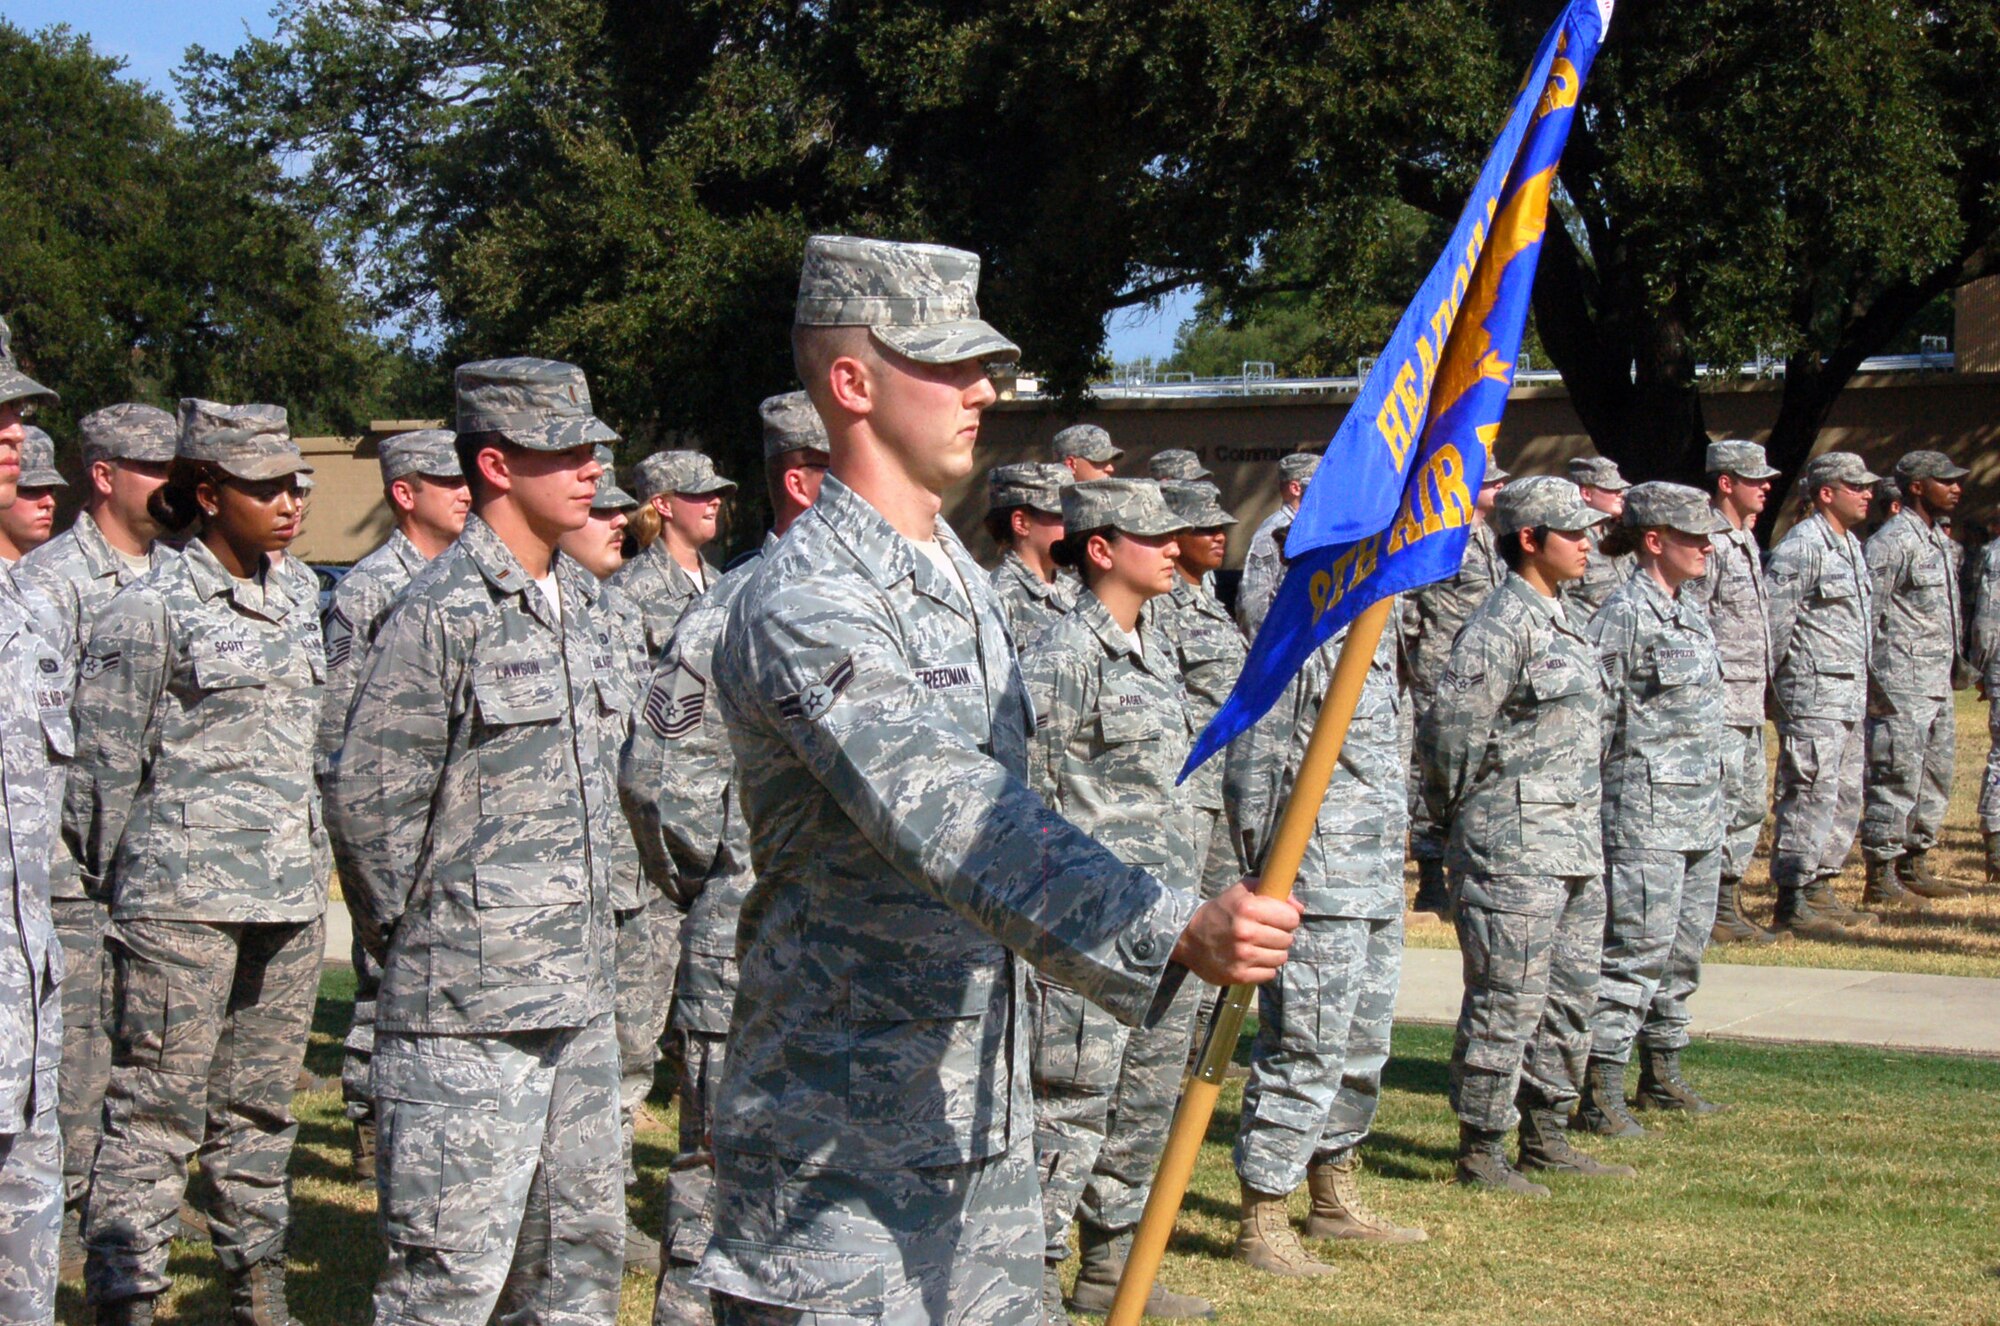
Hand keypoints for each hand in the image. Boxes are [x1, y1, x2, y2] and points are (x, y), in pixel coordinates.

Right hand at [1171, 879, 1302, 986]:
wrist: (1188, 938)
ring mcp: (1242, 956)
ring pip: (1281, 958)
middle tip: (1266, 933)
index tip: (1278, 918)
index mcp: (1248, 909)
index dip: (1287, 918)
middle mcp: (1246, 933)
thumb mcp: (1241, 892)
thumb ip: (1271, 890)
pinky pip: (1269, 973)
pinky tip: (1253, 959)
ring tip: (1260, 946)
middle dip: (1280, 935)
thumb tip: (1299, 907)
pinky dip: (1264, 967)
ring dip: (1274, 952)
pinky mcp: (1239, 975)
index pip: (1291, 918)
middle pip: (1288, 939)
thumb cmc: (1220, 912)